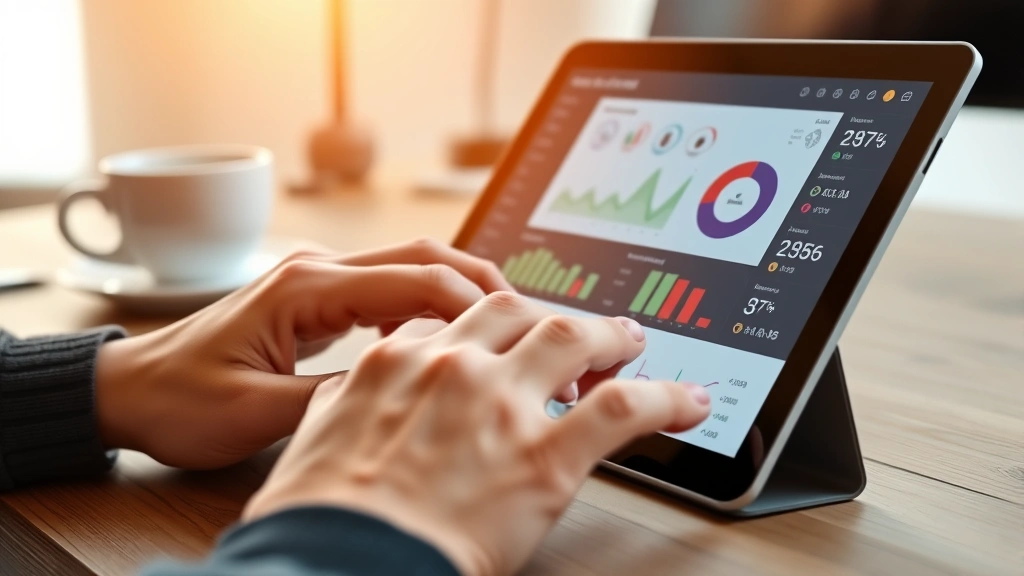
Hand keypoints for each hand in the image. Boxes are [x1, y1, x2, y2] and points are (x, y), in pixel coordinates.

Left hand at [95, 239, 510, 468]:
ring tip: (507, 337)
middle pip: (427, 258)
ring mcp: (321, 280)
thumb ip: (338, 398)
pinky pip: (392, 290)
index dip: (480, 305)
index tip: (523, 338)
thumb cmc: (182, 401)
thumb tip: (411, 391)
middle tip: (535, 330)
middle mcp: (320, 270)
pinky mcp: (320, 299)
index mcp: (308, 286)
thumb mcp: (257, 415)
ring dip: (464, 296)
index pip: (418, 279)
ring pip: (414, 269)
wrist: (132, 389)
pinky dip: (432, 309)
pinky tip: (451, 343)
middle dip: (489, 289)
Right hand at [243, 292, 710, 575]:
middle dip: (550, 316)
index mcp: (395, 364)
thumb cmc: (317, 522)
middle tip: (577, 327)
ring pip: (573, 339)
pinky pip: (625, 409)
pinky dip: (665, 399)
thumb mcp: (311, 448)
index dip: (484, 328)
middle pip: (516, 313)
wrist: (337, 562)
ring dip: (609, 336)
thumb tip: (351, 401)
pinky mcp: (547, 454)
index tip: (502, 337)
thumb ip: (342, 411)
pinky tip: (688, 401)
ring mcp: (502, 403)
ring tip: (631, 339)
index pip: (450, 322)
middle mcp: (452, 366)